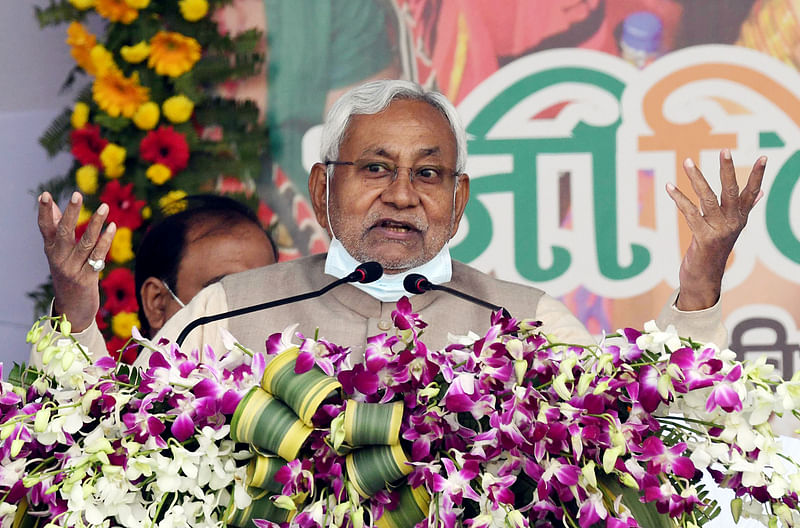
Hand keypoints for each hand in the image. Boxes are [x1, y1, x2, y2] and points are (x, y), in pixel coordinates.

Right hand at [37, 191, 116, 331]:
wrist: (71, 309)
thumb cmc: (67, 274)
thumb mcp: (59, 254)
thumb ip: (57, 230)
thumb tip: (53, 205)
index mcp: (51, 250)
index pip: (45, 228)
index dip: (44, 212)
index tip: (44, 194)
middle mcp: (59, 259)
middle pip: (64, 232)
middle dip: (71, 213)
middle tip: (77, 194)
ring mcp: (73, 269)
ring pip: (85, 242)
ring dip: (96, 224)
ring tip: (105, 207)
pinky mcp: (87, 278)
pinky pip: (98, 256)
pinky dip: (106, 240)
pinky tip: (113, 226)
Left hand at [666, 149, 764, 310]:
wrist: (704, 277)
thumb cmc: (715, 248)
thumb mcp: (732, 228)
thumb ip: (745, 209)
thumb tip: (762, 192)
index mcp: (740, 218)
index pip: (753, 193)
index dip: (758, 176)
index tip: (764, 157)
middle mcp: (733, 223)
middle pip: (732, 192)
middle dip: (727, 170)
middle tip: (724, 150)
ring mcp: (719, 231)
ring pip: (708, 199)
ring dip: (696, 179)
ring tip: (687, 162)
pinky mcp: (704, 238)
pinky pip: (690, 212)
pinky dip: (678, 198)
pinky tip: (669, 186)